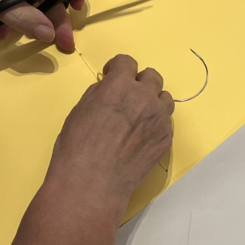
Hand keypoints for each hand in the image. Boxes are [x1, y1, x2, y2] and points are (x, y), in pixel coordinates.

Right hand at [45, 54, 174, 221]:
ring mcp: (159, 119)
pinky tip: (142, 136)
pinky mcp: (166, 138)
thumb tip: (108, 89)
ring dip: (153, 101)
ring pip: (165, 98)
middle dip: (139, 82)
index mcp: (119, 86)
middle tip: (128, 95)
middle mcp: (144, 98)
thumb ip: (99, 94)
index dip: (118, 67)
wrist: (93, 182)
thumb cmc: (77, 147)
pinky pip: (166, 122)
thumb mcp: (80, 110)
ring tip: (140, 115)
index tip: (112, 76)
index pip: (127, 62)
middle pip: (152, 77)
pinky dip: (156, 123)